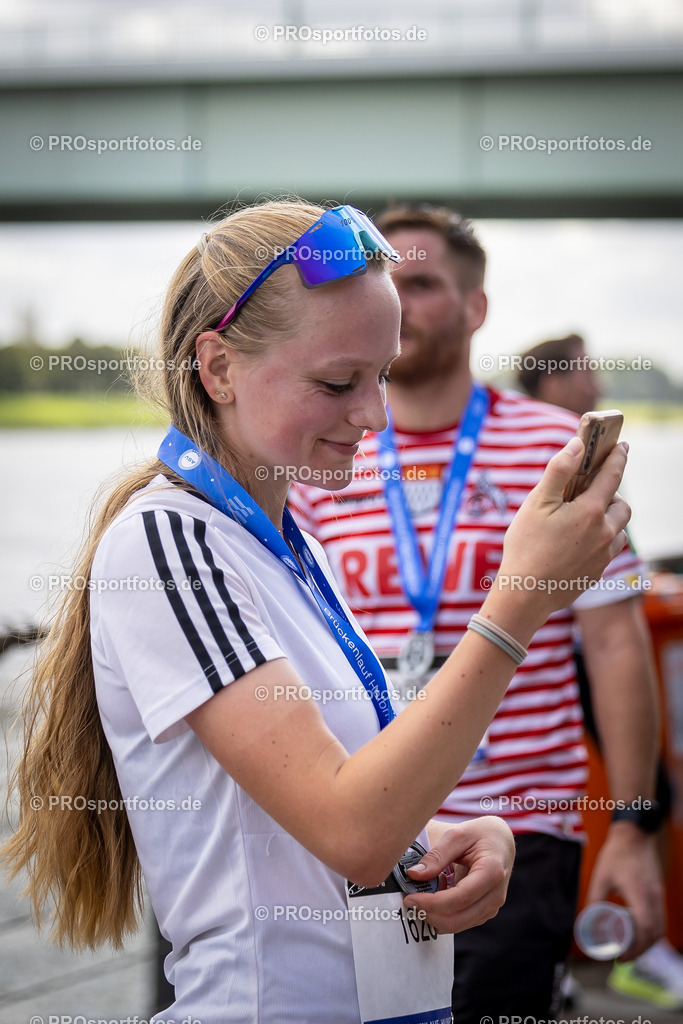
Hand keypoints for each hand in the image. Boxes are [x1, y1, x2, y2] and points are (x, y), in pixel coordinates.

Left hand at [402, 817, 514, 933]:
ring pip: (459, 924)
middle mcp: (495, 895)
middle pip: (459, 918)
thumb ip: (436, 856)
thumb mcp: (457, 835)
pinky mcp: (485, 911)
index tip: (410, 899)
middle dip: (430, 914)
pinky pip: (461, 920)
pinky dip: (444, 914)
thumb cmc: (480, 835)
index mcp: (491, 872)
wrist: (501, 841)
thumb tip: (414, 875)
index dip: (432, 903)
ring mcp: (492, 906)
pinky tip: (435, 895)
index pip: (459, 898)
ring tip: (421, 894)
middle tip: (409, 902)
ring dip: (435, 915)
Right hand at [497, 438, 630, 615]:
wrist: (526, 594)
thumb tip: (577, 445)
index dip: (617, 457)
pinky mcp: (597, 572)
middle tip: (591, 492)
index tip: (621, 446)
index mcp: (591, 511)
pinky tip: (578, 543)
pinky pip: (608, 550)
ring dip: (608, 520)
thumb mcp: (537, 502)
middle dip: (612, 494)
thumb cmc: (526, 546)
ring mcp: (603, 555)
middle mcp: (605, 533)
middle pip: (621, 506)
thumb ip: (559, 470)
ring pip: (618, 530)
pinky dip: (601, 540)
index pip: (613, 475)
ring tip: (584, 519)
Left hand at [586, 822, 664, 957]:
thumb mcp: (600, 877)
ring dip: (647, 942)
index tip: (621, 956)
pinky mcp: (658, 892)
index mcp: (639, 894)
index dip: (635, 948)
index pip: (645, 929)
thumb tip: (586, 922)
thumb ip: (594, 900)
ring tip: (630, 948)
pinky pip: (660, 918)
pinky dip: (651, 931)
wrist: (634, 835)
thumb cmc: (616, 854)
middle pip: (655, 934)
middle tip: (623, 957)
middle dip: (640, 950)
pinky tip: (638, 931)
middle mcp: (653, 897)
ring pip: (660, 928)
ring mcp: (658, 895)